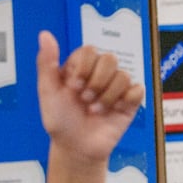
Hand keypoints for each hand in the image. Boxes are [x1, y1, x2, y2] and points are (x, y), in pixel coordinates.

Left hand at [35, 31, 143, 167]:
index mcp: (80, 67)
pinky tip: (113, 111)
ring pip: (123, 75)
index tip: (73, 86)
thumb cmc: (60, 121)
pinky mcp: (130, 102)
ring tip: (96, 110)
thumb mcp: (47, 91)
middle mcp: (99, 74)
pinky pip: (137, 90)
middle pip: (110, 59)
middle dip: (96, 82)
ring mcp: (116, 88)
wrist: (76, 148)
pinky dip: (125, 101)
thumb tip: (45, 34)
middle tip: (85, 99)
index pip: (90, 50)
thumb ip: (46, 62)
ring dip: (107, 96)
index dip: (83, 68)